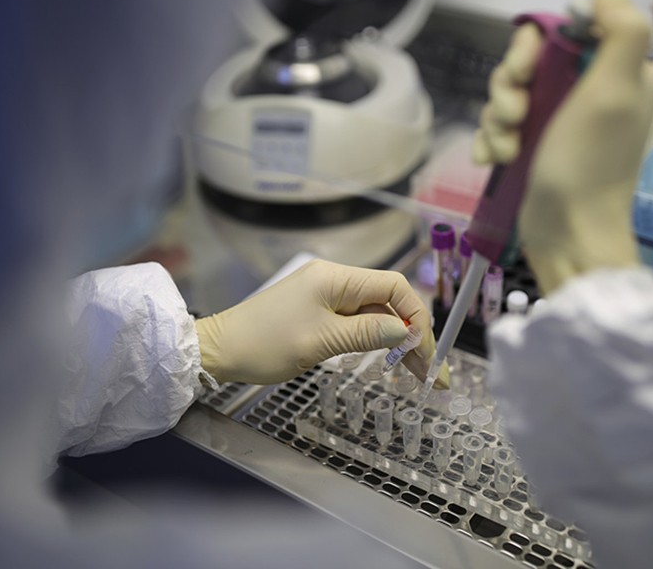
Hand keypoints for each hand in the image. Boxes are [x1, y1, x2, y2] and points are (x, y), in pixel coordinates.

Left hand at [195, 259, 447, 386]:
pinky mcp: (321, 313)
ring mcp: (328, 297)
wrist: (218, 351)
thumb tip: (406, 333)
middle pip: (389, 303)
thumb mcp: (319, 342)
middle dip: (414, 335)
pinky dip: (378, 343)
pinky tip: (394, 362)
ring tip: (420, 375)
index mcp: (335, 278)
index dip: (416, 316)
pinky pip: (359, 324)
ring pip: (377, 317)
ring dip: (400, 343)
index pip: (393, 287)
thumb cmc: (263, 344)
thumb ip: (366, 334)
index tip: (426, 349)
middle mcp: (335, 281)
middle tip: (433, 372)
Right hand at [476, 0, 652, 293]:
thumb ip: (620, 29)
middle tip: (515, 114)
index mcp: (618, 71)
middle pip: (529, 60)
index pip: (568, 28)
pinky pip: (500, 127)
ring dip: (498, 119)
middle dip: (510, 85)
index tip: (526, 66)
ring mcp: (558, 122)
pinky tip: (491, 161)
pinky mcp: (534, 148)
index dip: (537, 42)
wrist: (569, 235)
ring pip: (509, 94)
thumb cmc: (591, 164)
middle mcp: (589, 92)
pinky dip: (491, 141)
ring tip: (507, 147)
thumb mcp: (614, 91)